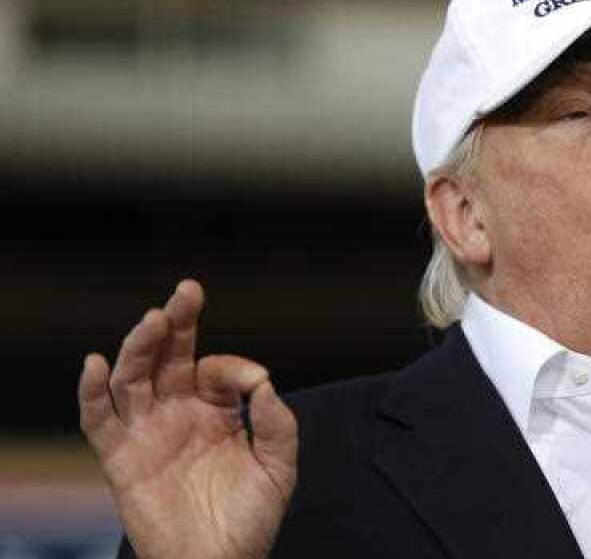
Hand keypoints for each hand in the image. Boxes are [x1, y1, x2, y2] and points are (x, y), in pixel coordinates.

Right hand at [78, 280, 297, 558]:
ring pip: (134, 377)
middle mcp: (179, 414)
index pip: (216, 369)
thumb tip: (265, 380)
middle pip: (170, 357)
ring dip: (140, 346)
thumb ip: (277, 422)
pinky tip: (94, 363)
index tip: (254, 382)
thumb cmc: (250, 519)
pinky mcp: (121, 458)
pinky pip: (99, 420)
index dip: (233, 366)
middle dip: (177, 323)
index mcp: (217, 411)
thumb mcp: (279, 466)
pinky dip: (91, 391)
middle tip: (187, 291)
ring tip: (154, 319)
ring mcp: (148, 433)